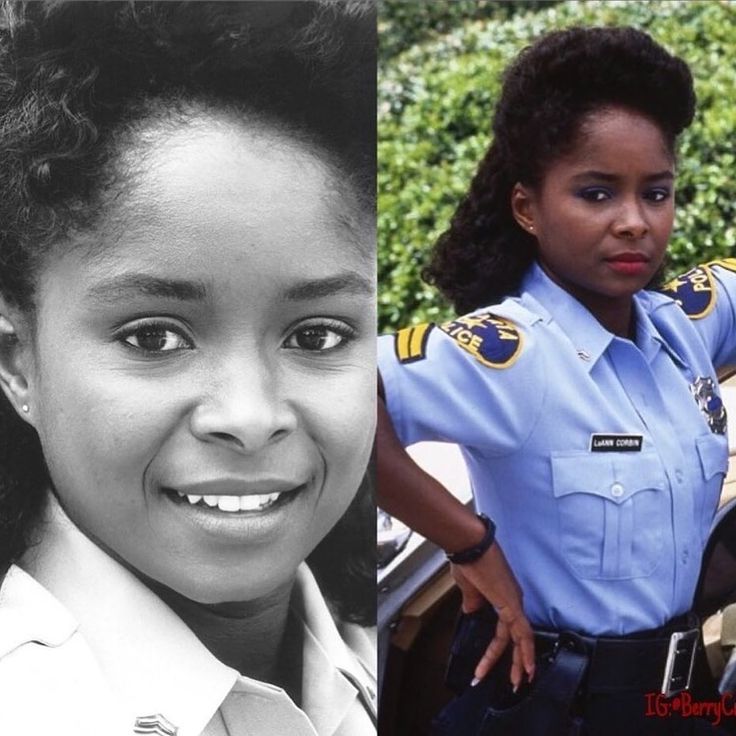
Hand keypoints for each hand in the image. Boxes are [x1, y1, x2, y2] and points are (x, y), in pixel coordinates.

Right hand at [450, 543, 534, 689]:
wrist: (468, 545)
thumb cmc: (467, 559)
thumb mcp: (467, 587)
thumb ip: (472, 601)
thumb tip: (472, 612)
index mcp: (502, 596)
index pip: (505, 627)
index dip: (500, 647)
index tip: (490, 661)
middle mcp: (512, 600)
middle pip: (517, 636)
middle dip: (516, 661)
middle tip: (516, 681)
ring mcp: (513, 602)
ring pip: (521, 638)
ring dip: (520, 662)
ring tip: (518, 682)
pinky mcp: (510, 603)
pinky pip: (522, 632)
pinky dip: (525, 651)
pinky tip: (526, 666)